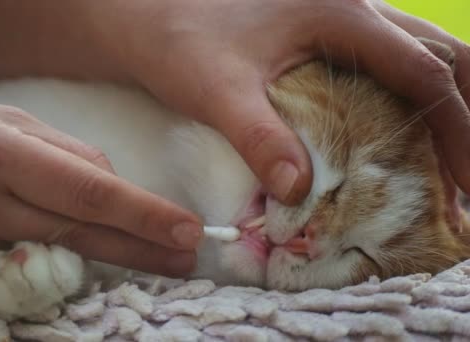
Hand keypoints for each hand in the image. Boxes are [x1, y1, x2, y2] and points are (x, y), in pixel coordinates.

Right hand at [0, 91, 200, 294]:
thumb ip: (58, 149)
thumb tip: (113, 183)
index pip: (86, 190)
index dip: (143, 214)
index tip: (186, 229)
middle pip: (80, 234)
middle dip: (141, 250)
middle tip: (186, 259)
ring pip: (50, 259)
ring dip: (93, 257)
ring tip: (128, 249)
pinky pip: (9, 274)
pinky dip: (30, 258)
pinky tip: (16, 238)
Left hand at [82, 0, 469, 202]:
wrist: (144, 14)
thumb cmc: (177, 40)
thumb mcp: (218, 90)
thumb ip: (259, 137)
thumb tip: (298, 191)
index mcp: (339, 13)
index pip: (424, 72)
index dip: (456, 130)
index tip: (466, 185)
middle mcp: (352, 6)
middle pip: (439, 56)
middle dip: (466, 115)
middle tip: (467, 177)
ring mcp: (340, 15)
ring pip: (418, 54)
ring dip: (446, 102)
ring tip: (451, 157)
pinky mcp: (323, 31)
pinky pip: (386, 60)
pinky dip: (410, 96)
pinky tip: (402, 131)